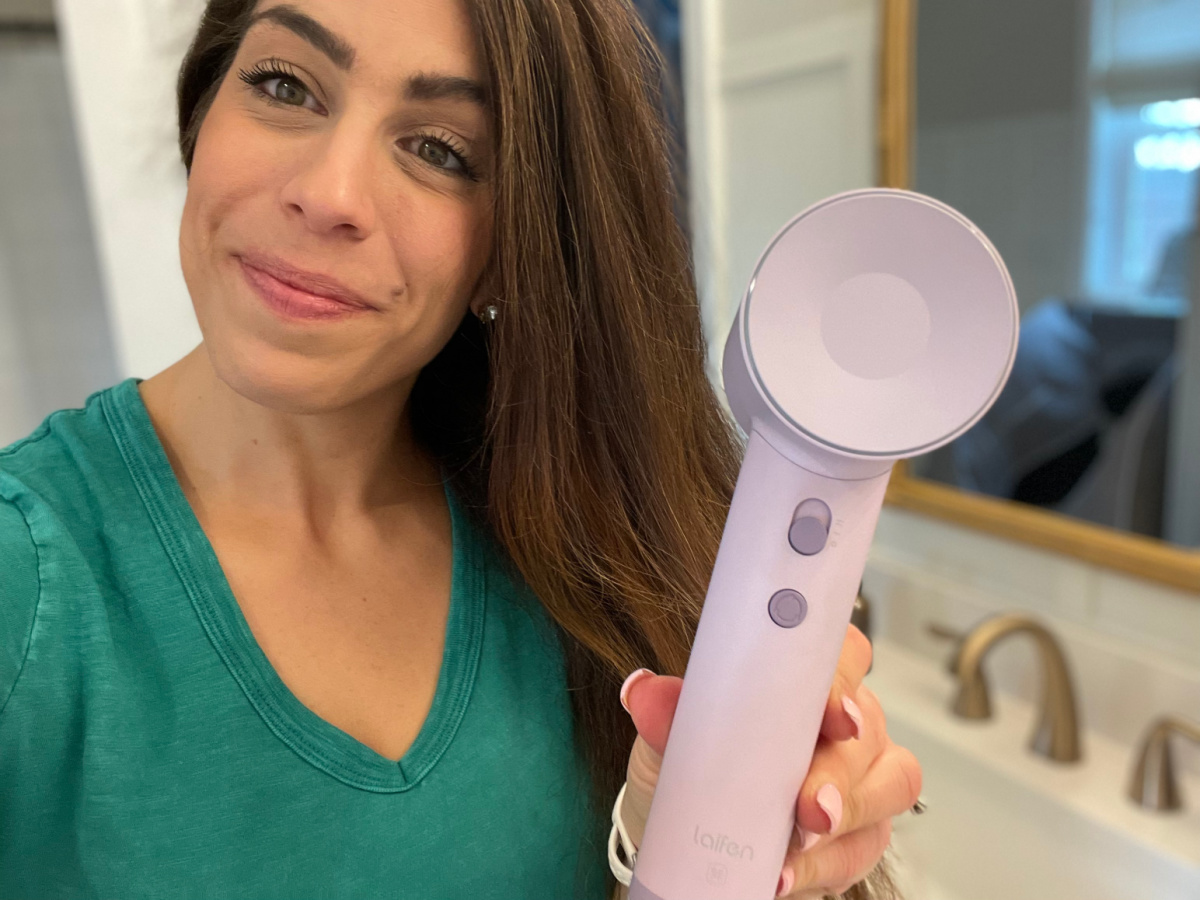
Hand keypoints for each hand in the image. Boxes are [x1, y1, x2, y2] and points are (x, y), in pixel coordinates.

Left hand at [619, 625, 921, 897]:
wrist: (688, 830)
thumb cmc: (693, 766)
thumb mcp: (670, 738)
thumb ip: (668, 713)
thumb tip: (643, 691)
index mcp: (808, 681)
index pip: (843, 659)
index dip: (844, 684)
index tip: (834, 716)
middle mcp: (849, 723)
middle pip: (868, 734)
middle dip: (838, 774)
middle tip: (809, 807)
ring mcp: (865, 777)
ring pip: (886, 790)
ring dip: (841, 823)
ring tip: (793, 851)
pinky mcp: (865, 832)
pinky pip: (863, 848)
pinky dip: (824, 867)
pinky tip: (786, 876)